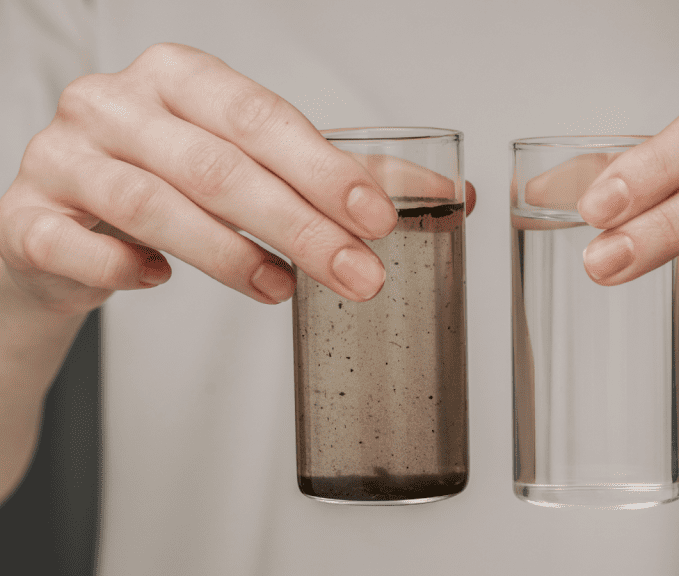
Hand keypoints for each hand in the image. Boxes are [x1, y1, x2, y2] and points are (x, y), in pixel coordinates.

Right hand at [0, 43, 474, 316]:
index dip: (325, 170)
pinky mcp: (25, 216)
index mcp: (178, 76)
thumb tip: (452, 196)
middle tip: (358, 276)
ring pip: (156, 206)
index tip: (379, 220)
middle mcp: (116, 103)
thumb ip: (342, 179)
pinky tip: (161, 281)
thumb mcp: (251, 167)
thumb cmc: (167, 187)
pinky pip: (76, 245)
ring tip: (285, 290)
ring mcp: (62, 157)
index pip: (263, 119)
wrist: (60, 231)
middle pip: (219, 166)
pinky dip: (126, 268)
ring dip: (232, 257)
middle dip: (300, 227)